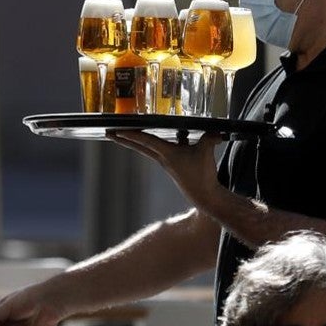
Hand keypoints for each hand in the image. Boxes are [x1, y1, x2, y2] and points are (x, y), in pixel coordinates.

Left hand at [107, 131, 224, 209]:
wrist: (204, 196)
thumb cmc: (202, 176)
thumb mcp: (206, 152)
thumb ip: (209, 138)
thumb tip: (216, 132)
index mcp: (166, 153)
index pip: (145, 140)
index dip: (131, 134)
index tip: (117, 130)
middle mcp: (163, 158)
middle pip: (139, 145)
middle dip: (123, 138)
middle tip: (109, 133)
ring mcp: (167, 162)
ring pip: (148, 147)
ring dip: (136, 140)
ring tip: (124, 134)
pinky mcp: (174, 165)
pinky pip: (163, 149)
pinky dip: (160, 142)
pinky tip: (175, 135)